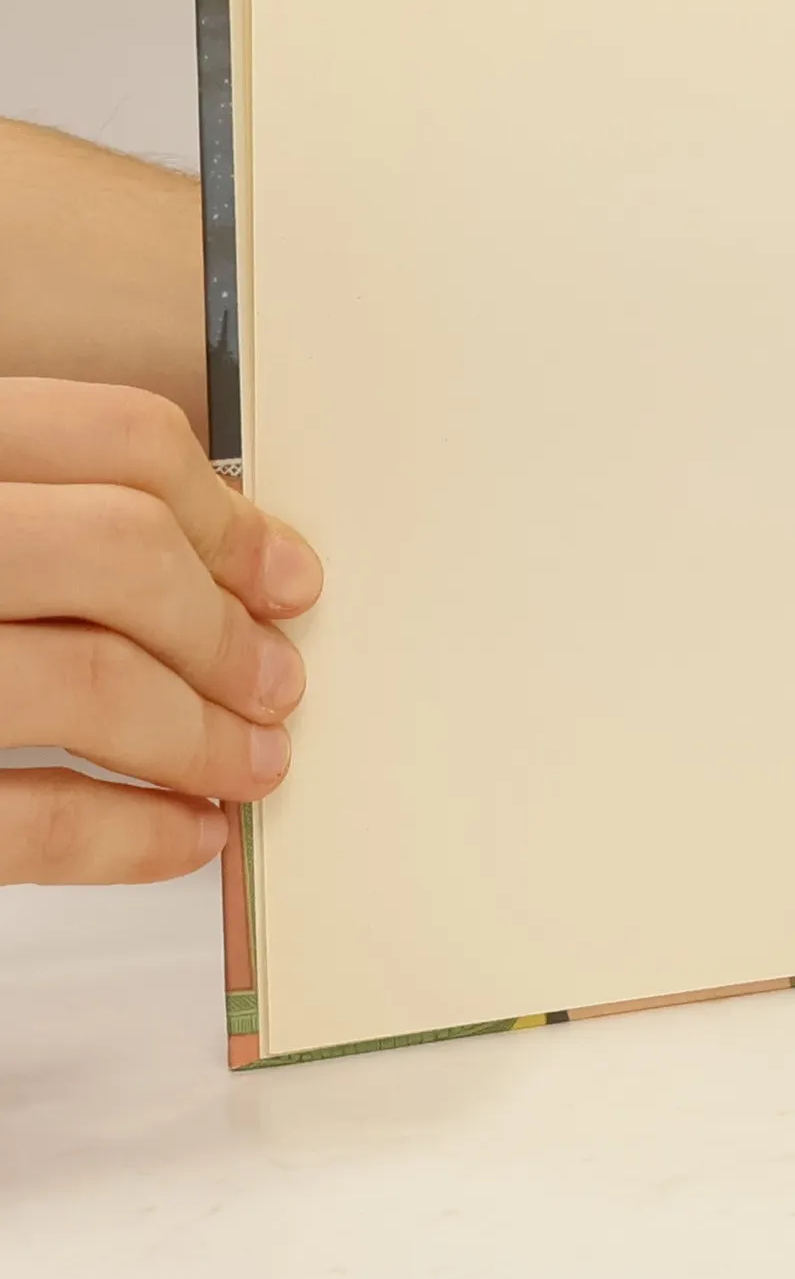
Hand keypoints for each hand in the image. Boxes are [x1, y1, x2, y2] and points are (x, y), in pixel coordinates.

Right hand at [0, 378, 322, 882]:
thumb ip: (31, 506)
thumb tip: (221, 558)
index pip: (114, 440)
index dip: (227, 513)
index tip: (285, 574)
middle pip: (120, 554)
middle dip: (224, 629)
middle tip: (276, 680)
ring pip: (88, 680)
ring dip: (202, 735)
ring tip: (252, 763)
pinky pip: (25, 820)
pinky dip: (129, 836)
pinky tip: (183, 837)